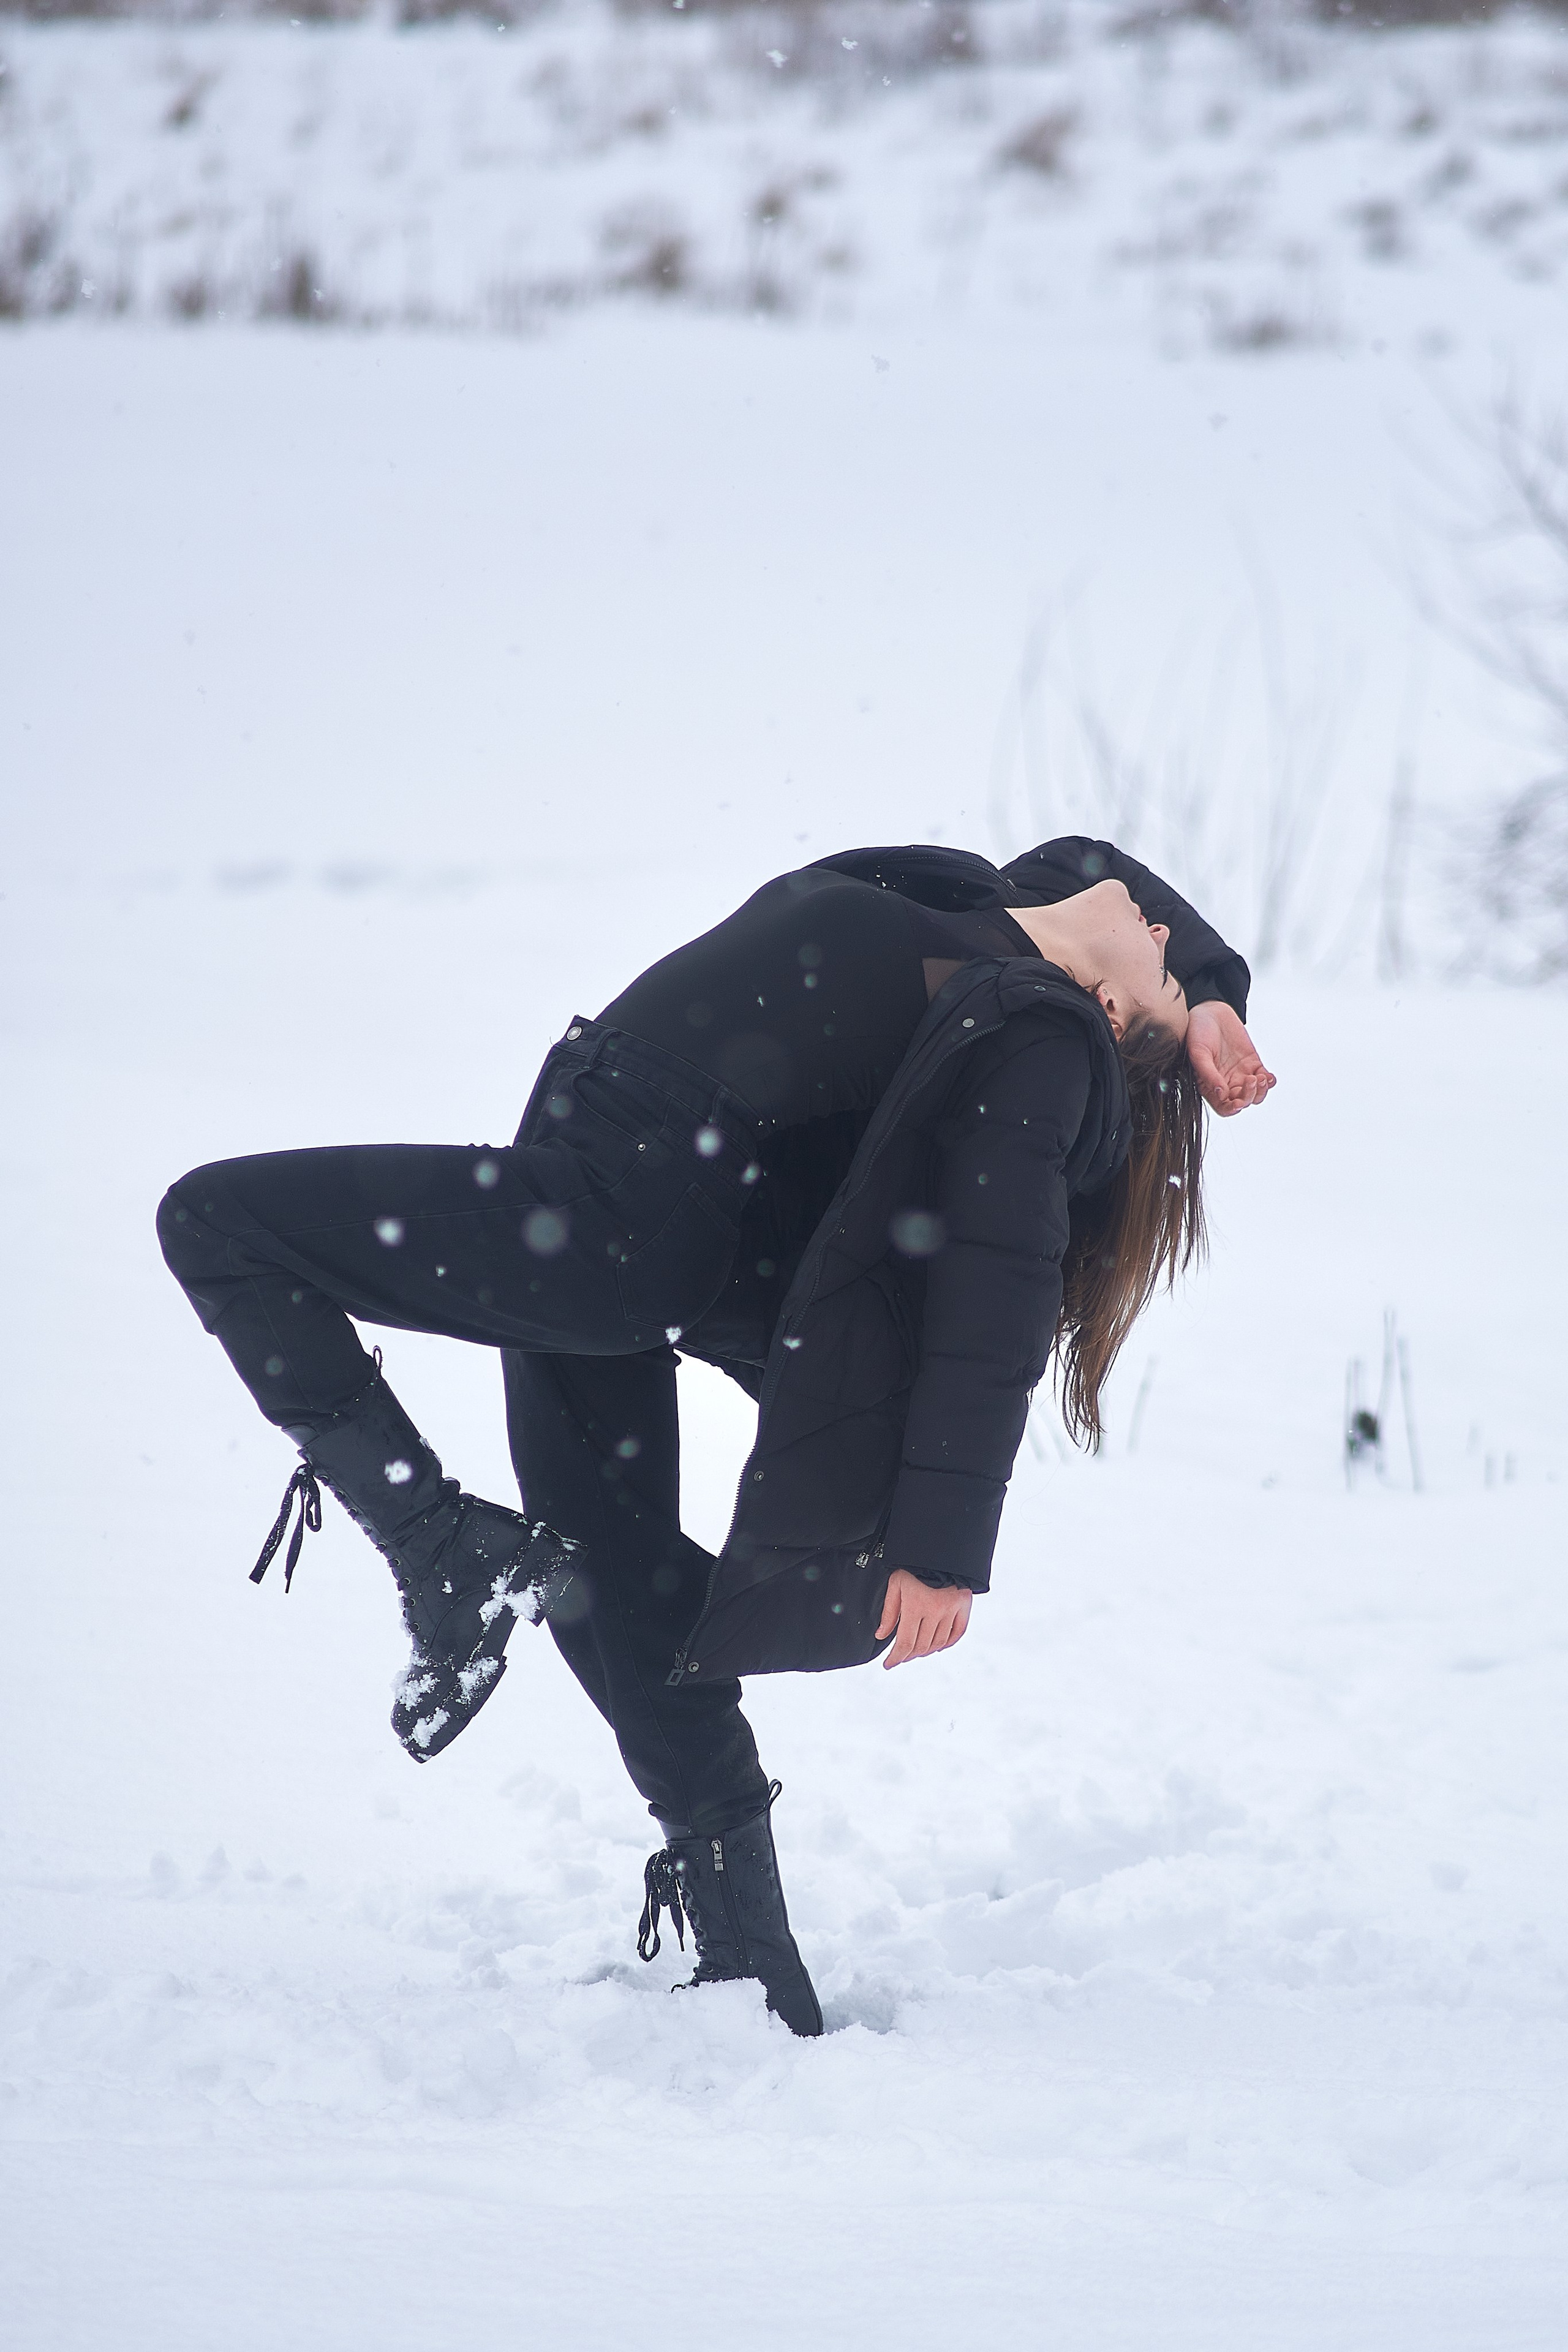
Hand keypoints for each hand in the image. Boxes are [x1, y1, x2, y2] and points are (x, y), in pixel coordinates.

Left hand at [875, 1569, 972, 1668]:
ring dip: (926, 1651)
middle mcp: (935, 1611)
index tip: (889, 1664)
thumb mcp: (896, 1584)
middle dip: (908, 1655)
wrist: (940, 1549)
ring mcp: (952, 1609)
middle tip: (900, 1656)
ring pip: (938, 1643)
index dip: (896, 1658)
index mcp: (916, 1606)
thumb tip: (882, 1635)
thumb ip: (889, 1611)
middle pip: (921, 1646)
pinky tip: (937, 1646)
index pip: (905, 1643)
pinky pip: (957, 1633)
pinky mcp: (964, 1606)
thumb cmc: (913, 1565)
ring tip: (916, 1652)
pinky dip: (947, 1643)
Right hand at [1186, 1000, 1276, 1117]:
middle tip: (1251, 1080)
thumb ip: (1209, 1075)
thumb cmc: (1196, 1031)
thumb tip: (1221, 1094)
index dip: (1231, 1109)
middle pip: (1241, 1101)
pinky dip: (1269, 1081)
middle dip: (1248, 1096)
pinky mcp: (1253, 1063)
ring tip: (1261, 1077)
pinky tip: (1268, 1076)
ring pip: (1255, 1094)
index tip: (1238, 1102)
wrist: (1210, 1011)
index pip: (1223, 1106)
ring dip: (1260, 1091)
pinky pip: (1264, 1079)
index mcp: (1209, 1085)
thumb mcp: (1198, 1053)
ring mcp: (1240, 1074)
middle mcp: (1225, 1083)